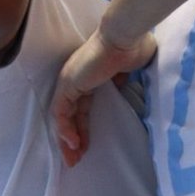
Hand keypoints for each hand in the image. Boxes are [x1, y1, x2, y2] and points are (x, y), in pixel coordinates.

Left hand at [52, 28, 156, 166]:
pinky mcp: (68, 84)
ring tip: (73, 159)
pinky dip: (65, 128)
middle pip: (70, 115)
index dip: (84, 127)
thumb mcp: (130, 70)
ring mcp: (70, 80)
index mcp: (89, 75)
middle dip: (73, 139)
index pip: (82, 107)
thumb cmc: (134, 47)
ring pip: (62, 116)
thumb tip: (121, 88)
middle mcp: (76, 78)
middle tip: (76, 160)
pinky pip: (61, 112)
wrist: (126, 35)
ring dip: (67, 139)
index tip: (87, 146)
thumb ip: (122, 80)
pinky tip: (73, 143)